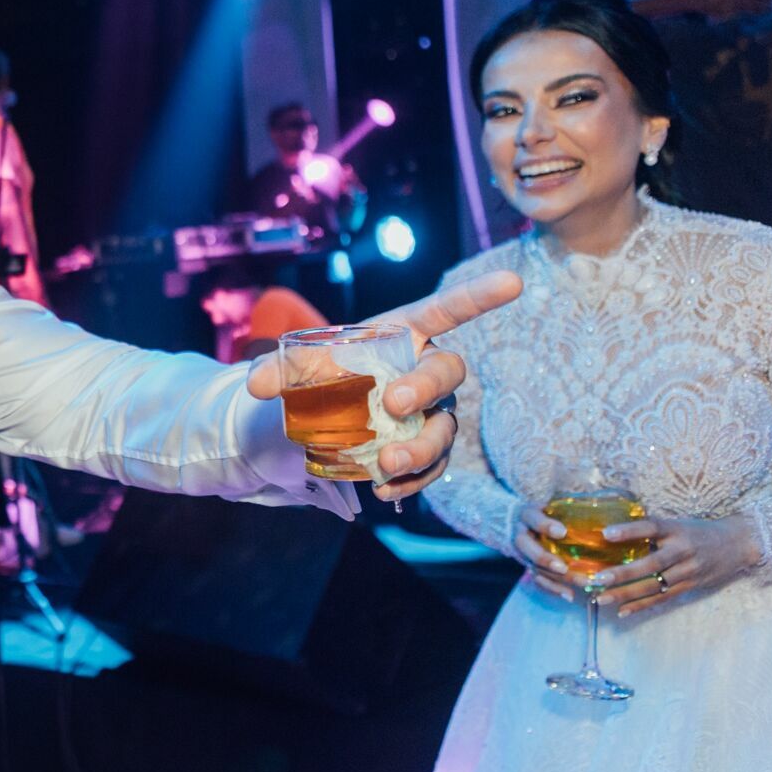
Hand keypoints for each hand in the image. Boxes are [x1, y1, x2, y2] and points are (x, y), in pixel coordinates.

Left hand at [248, 269, 522, 499]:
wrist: (316, 416)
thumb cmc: (320, 374)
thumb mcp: (296, 367)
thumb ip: (278, 369)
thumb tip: (257, 385)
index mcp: (402, 334)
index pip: (446, 310)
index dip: (478, 296)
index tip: (513, 281)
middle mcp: (426, 369)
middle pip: (448, 372)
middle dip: (427, 386)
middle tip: (395, 403)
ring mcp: (431, 412)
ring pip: (445, 427)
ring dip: (421, 447)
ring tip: (388, 465)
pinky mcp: (423, 449)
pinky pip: (432, 467)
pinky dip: (412, 481)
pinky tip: (385, 491)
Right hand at [511, 503, 580, 600]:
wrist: (513, 522)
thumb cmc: (543, 510)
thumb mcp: (551, 503)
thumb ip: (573, 504)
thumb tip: (608, 498)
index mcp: (527, 515)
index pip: (533, 519)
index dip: (546, 526)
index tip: (562, 531)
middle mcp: (521, 535)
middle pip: (528, 549)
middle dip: (545, 559)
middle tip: (563, 568)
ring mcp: (522, 553)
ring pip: (535, 568)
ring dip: (556, 579)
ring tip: (580, 584)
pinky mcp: (527, 567)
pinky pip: (537, 580)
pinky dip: (553, 589)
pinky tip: (570, 595)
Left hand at [572, 513, 763, 615]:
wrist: (738, 544)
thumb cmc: (698, 531)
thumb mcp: (677, 524)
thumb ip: (652, 530)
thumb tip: (611, 533)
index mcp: (677, 530)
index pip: (652, 528)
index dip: (630, 530)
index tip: (606, 533)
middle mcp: (683, 551)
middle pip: (652, 564)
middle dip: (624, 573)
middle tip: (598, 579)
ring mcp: (689, 571)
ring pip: (656, 585)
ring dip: (627, 594)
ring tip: (602, 599)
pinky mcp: (691, 586)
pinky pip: (664, 598)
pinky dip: (642, 606)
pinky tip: (622, 611)